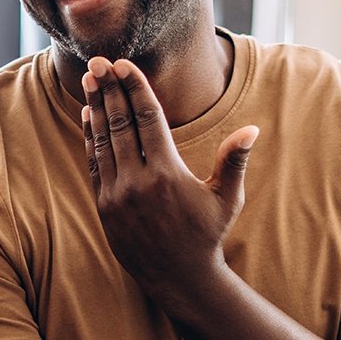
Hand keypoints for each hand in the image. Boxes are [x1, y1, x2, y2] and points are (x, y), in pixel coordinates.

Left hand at [80, 56, 256, 307]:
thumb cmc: (207, 235)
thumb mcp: (226, 198)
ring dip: (96, 108)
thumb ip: (234, 160)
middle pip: (120, 123)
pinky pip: (94, 164)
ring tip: (90, 80)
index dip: (135, 88)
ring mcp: (117, 195)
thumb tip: (252, 130)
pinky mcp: (104, 206)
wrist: (179, 278)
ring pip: (103, 141)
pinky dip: (90, 138)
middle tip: (98, 61)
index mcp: (168, 173)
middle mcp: (138, 182)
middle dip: (109, 89)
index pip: (147, 119)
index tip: (124, 65)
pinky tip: (88, 116)